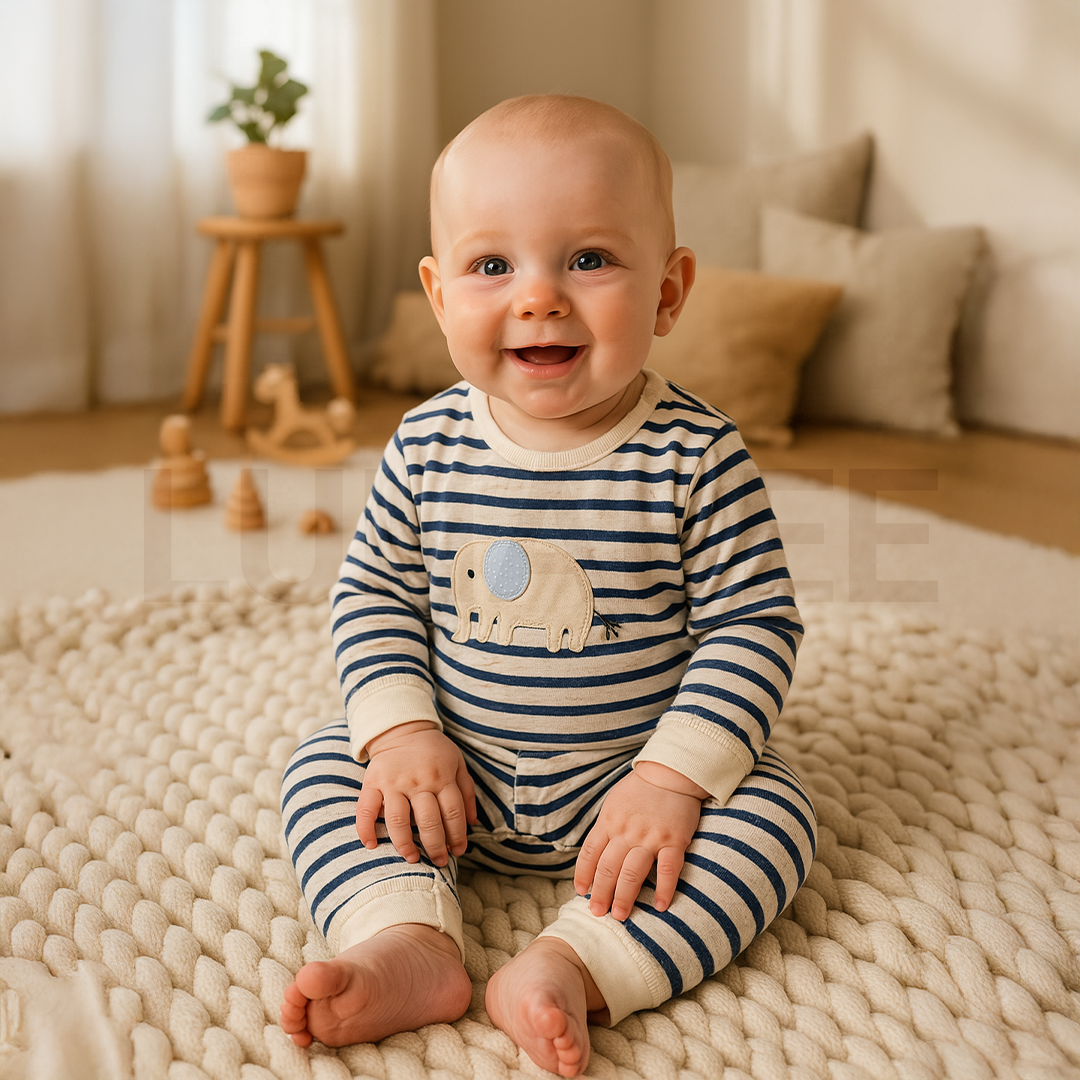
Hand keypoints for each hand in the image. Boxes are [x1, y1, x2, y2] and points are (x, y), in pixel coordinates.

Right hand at [355, 722, 477, 866]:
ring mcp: (394, 782)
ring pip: (398, 820)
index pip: (453, 813)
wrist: (402, 728)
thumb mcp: (458, 762)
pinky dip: (365, 829)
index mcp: (442, 776)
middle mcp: (418, 781)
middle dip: (435, 846)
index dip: (457, 836)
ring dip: (405, 844)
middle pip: (428, 821)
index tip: (457, 851)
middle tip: (439, 862)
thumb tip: (473, 823)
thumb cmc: (433, 750)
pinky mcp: (372, 782)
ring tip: (412, 858)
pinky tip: (371, 845)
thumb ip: (467, 791)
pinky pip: (365, 809)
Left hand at [574, 763, 704, 920]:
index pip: (590, 853)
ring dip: (625, 897)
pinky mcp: (674, 840)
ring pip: (632, 872)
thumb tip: (596, 854)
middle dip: (601, 893)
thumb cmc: (640, 789)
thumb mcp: (614, 803)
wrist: (670, 772)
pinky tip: (661, 906)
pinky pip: (669, 869)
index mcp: (609, 821)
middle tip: (597, 913)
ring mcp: (651, 837)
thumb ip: (606, 827)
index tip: (582, 892)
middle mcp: (626, 831)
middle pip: (608, 868)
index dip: (583, 875)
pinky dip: (664, 889)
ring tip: (620, 915)